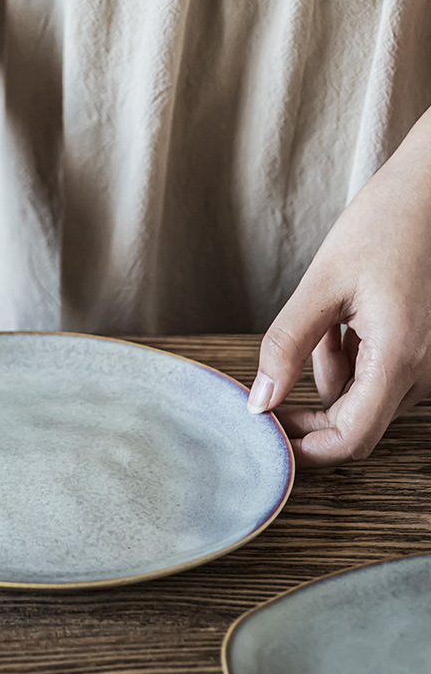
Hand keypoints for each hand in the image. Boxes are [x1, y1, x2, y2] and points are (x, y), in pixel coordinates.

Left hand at [248, 112, 430, 467]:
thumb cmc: (386, 224)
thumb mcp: (322, 285)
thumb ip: (286, 347)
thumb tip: (259, 401)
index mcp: (399, 358)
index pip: (351, 439)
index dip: (305, 449)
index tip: (268, 437)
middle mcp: (425, 372)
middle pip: (353, 421)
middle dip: (309, 405)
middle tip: (276, 375)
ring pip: (361, 394)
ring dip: (331, 368)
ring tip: (332, 317)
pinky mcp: (426, 351)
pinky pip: (378, 373)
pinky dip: (352, 355)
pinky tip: (349, 319)